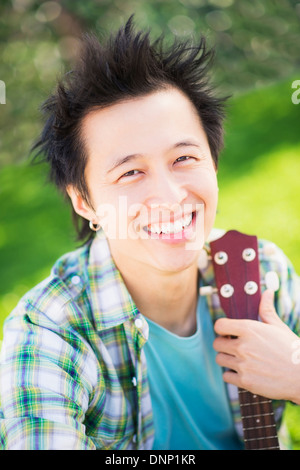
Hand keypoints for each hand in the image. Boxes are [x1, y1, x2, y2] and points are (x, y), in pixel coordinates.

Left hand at [213, 289, 299, 403]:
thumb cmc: (291, 349)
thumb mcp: (278, 327)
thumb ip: (267, 309)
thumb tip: (267, 292)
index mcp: (249, 329)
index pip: (219, 325)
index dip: (222, 329)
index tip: (227, 333)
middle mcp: (243, 346)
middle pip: (216, 343)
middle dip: (224, 345)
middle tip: (234, 347)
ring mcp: (243, 364)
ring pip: (220, 359)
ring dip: (227, 359)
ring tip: (240, 360)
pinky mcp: (245, 381)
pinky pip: (226, 376)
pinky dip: (232, 375)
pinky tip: (244, 372)